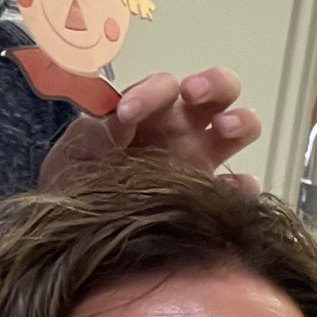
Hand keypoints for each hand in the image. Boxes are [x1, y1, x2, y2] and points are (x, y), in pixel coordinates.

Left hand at [41, 67, 262, 187]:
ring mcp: (201, 159)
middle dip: (212, 84)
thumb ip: (94, 132)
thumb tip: (119, 119)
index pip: (163, 87)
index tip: (128, 112)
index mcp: (149, 111)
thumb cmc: (73, 183)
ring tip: (225, 129)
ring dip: (240, 121)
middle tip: (194, 94)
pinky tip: (228, 189)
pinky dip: (242, 185)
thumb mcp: (74, 153)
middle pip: (218, 90)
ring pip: (241, 126)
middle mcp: (181, 129)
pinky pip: (241, 186)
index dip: (151, 92)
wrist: (76, 232)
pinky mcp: (211, 195)